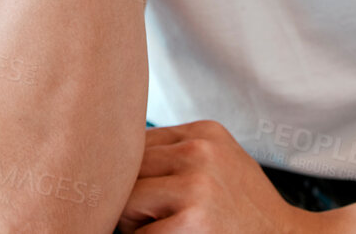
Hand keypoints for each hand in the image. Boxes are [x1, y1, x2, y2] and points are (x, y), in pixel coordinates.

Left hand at [117, 120, 309, 232]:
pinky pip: (140, 233)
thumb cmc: (244, 208)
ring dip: (132, 222)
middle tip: (149, 219)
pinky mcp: (194, 220)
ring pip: (126, 200)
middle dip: (129, 197)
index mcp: (205, 132)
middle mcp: (201, 150)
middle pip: (127, 169)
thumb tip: (111, 157)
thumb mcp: (220, 163)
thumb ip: (177, 153)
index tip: (149, 197)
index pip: (137, 143)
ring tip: (160, 229)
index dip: (132, 175)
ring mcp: (198, 184)